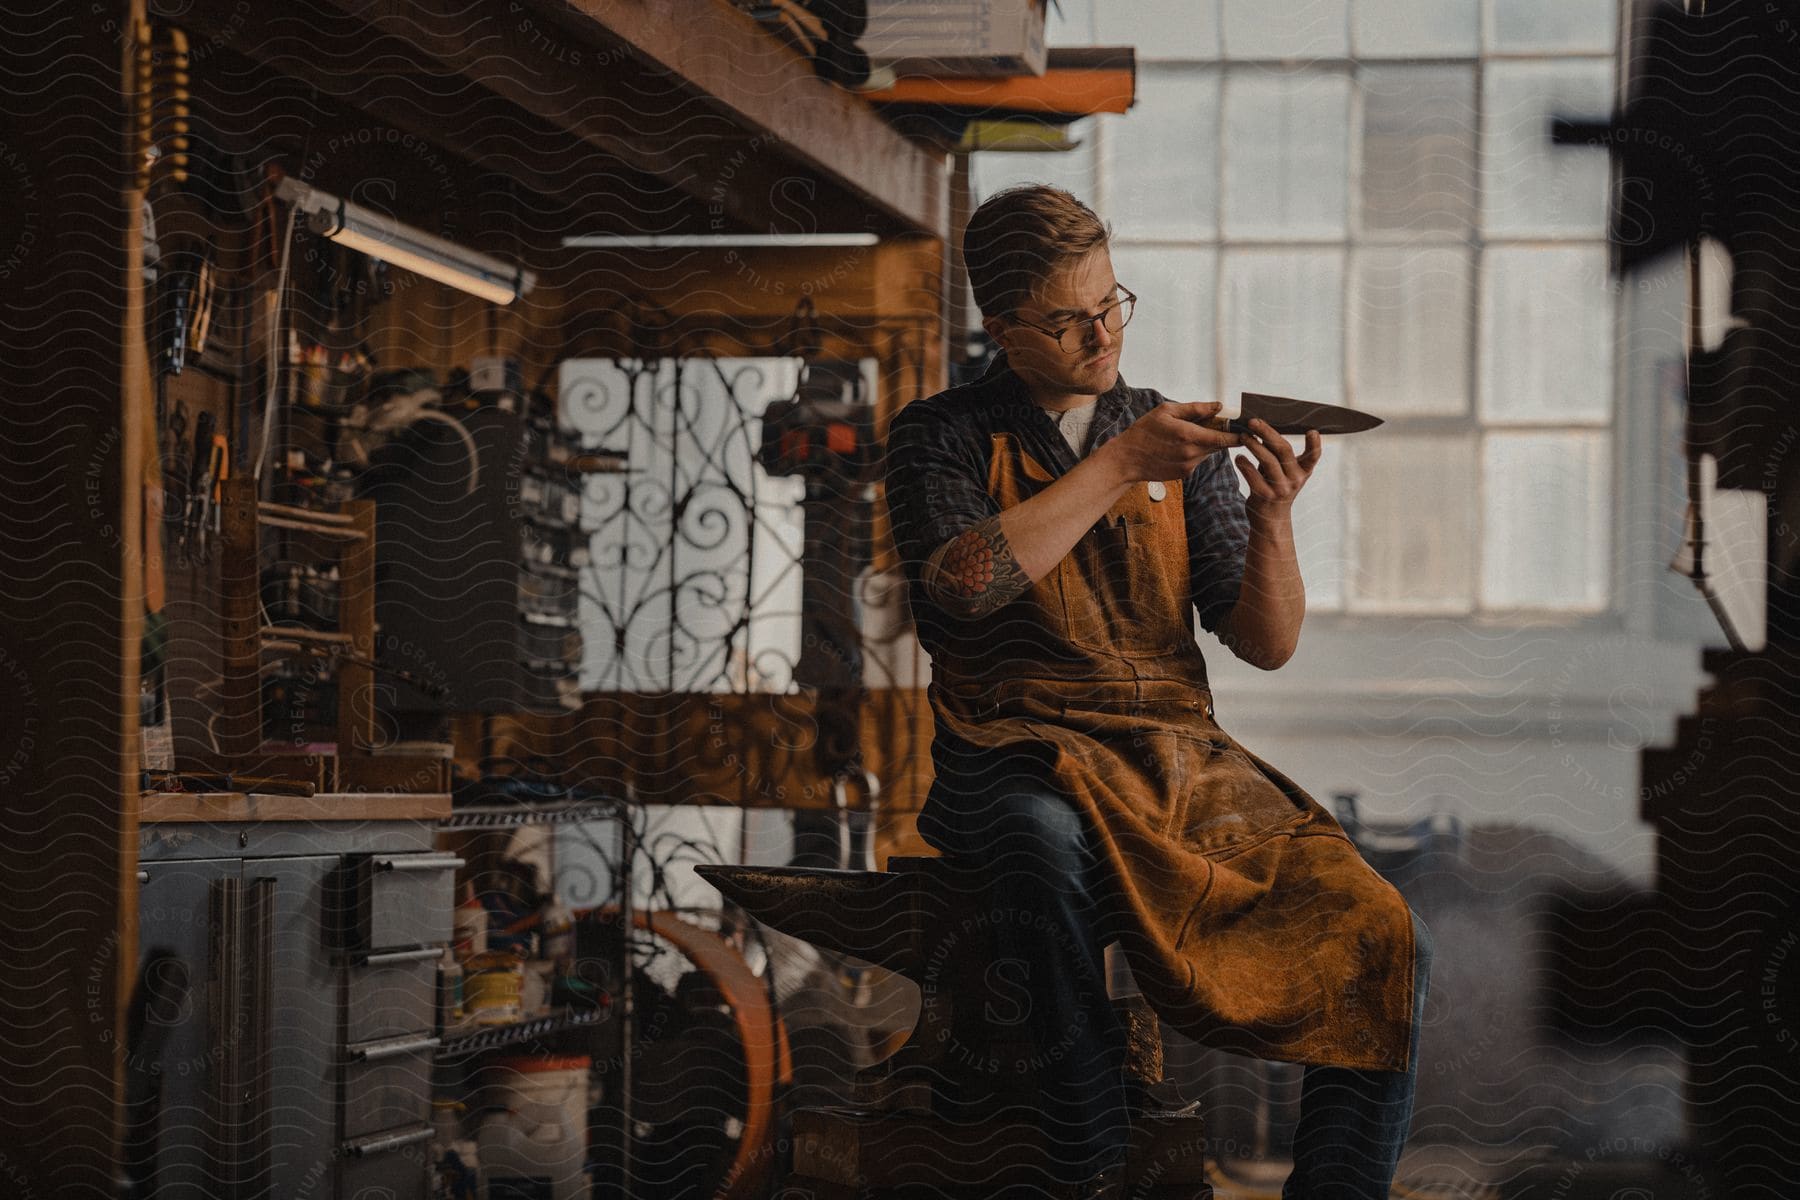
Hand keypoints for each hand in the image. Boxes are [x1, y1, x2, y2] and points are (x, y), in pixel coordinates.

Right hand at [1101, 401, 1244, 484]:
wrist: (1127, 459)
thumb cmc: (1144, 430)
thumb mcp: (1166, 411)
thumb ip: (1195, 408)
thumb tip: (1218, 406)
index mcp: (1189, 435)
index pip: (1225, 438)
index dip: (1239, 434)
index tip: (1248, 429)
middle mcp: (1192, 453)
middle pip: (1219, 445)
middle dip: (1221, 435)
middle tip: (1217, 424)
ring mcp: (1189, 466)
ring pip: (1208, 452)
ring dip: (1206, 443)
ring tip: (1187, 434)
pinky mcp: (1184, 474)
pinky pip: (1198, 460)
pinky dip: (1194, 452)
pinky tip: (1177, 447)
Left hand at [1234, 419, 1321, 517]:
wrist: (1271, 520)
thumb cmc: (1276, 488)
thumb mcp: (1283, 472)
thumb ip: (1277, 454)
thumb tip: (1262, 428)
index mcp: (1303, 471)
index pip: (1313, 457)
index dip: (1314, 445)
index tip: (1313, 432)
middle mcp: (1295, 480)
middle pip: (1283, 450)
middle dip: (1267, 433)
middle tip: (1253, 421)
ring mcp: (1281, 489)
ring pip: (1267, 461)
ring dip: (1253, 445)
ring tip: (1243, 436)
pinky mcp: (1264, 496)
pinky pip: (1252, 476)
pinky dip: (1244, 464)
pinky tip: (1238, 457)